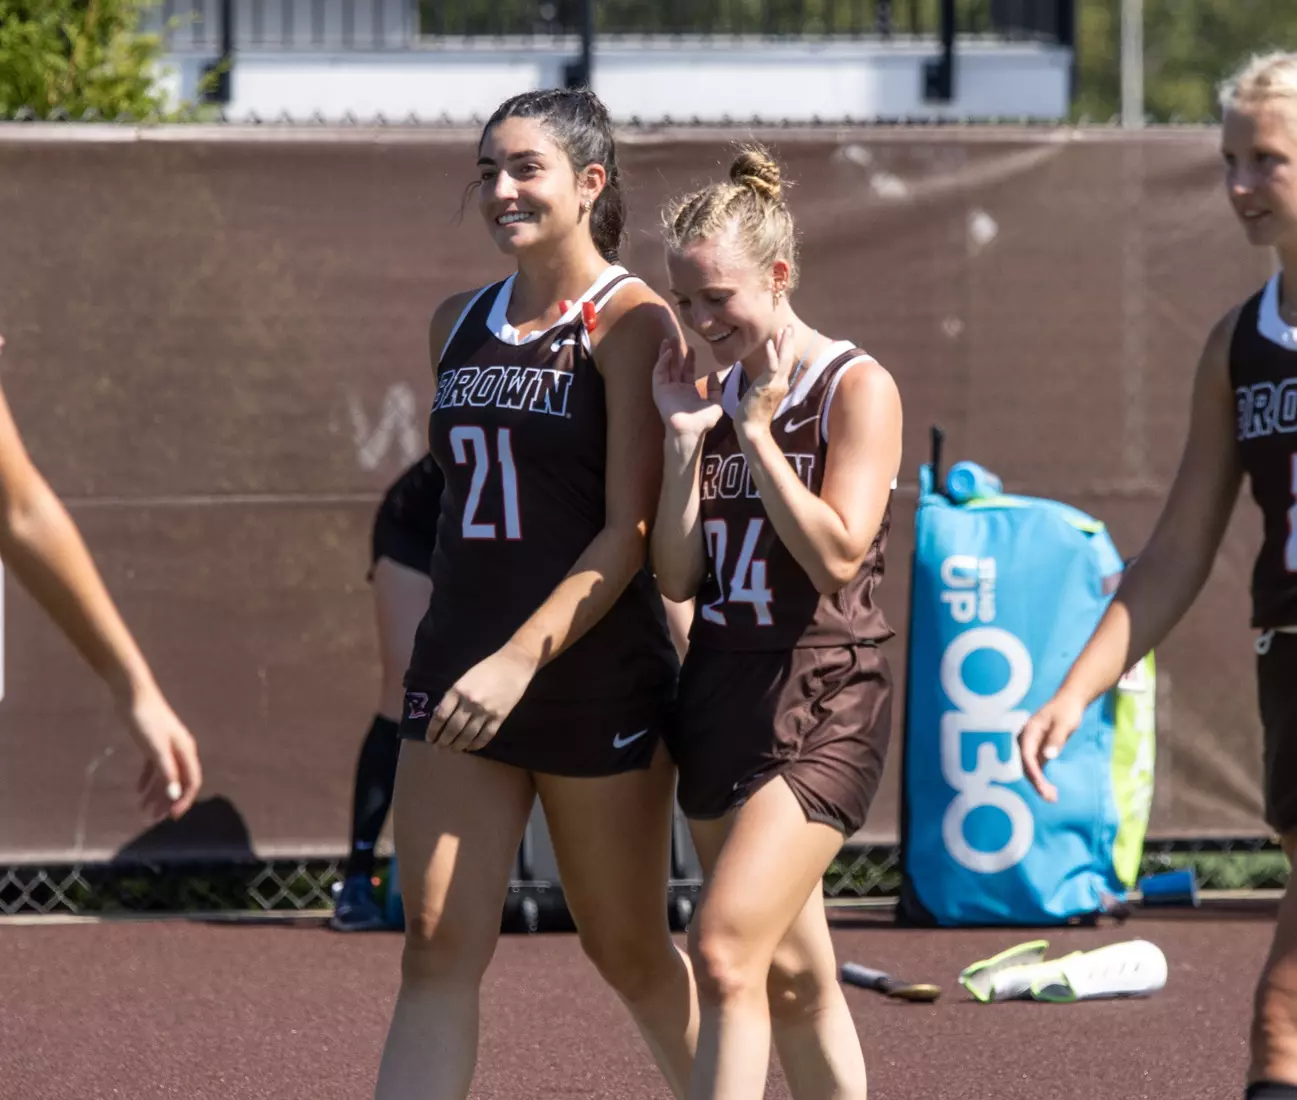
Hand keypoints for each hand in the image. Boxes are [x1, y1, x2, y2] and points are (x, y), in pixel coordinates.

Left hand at [123, 687, 202, 821]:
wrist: (133, 695)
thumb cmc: (146, 720)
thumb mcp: (155, 748)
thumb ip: (166, 771)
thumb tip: (175, 795)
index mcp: (185, 751)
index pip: (191, 782)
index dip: (183, 800)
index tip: (171, 817)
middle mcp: (179, 750)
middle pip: (177, 782)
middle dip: (167, 802)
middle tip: (154, 819)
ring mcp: (166, 747)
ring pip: (165, 776)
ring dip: (156, 794)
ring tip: (143, 810)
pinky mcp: (153, 743)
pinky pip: (154, 767)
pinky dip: (147, 780)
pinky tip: (138, 791)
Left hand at [426, 641, 537, 751]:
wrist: (514, 664)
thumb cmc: (487, 669)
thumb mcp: (464, 679)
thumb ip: (453, 696)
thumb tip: (442, 716)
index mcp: (458, 690)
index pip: (441, 716)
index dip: (433, 730)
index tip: (430, 739)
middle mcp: (470, 702)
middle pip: (453, 728)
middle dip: (444, 741)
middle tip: (440, 748)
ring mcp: (486, 711)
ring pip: (468, 735)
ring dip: (458, 746)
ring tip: (453, 750)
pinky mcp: (500, 717)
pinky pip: (486, 735)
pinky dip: (476, 744)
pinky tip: (471, 747)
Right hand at [651, 339, 722, 442]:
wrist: (690, 431)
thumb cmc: (702, 422)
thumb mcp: (715, 404)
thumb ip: (715, 389)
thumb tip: (713, 374)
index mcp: (688, 390)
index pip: (687, 370)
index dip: (690, 359)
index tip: (693, 347)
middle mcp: (676, 388)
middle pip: (675, 365)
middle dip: (676, 351)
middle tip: (677, 337)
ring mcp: (667, 389)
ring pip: (665, 366)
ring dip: (666, 353)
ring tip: (668, 339)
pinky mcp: (659, 390)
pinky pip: (658, 373)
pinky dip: (661, 362)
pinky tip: (667, 353)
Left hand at [734, 324, 796, 437]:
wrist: (752, 429)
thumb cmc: (752, 415)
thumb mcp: (760, 395)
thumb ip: (763, 384)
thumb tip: (760, 378)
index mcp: (779, 385)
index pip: (784, 362)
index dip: (784, 348)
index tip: (783, 334)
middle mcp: (781, 383)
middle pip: (787, 358)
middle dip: (788, 341)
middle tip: (790, 326)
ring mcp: (775, 385)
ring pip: (782, 360)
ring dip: (783, 343)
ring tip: (784, 329)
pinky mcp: (766, 386)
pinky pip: (771, 368)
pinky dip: (771, 355)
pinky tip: (770, 343)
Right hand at [1017, 691, 1085, 802]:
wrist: (1069, 702)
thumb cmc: (1066, 710)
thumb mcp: (1064, 723)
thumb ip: (1056, 739)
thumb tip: (1048, 756)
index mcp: (1028, 732)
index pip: (1026, 755)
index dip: (1033, 771)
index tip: (1041, 785)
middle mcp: (1026, 740)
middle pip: (1026, 765)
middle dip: (1036, 782)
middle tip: (1050, 797)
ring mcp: (1031, 747)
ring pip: (1030, 769)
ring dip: (1039, 784)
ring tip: (1052, 798)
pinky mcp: (1038, 751)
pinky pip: (1037, 769)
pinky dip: (1042, 780)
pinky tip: (1051, 791)